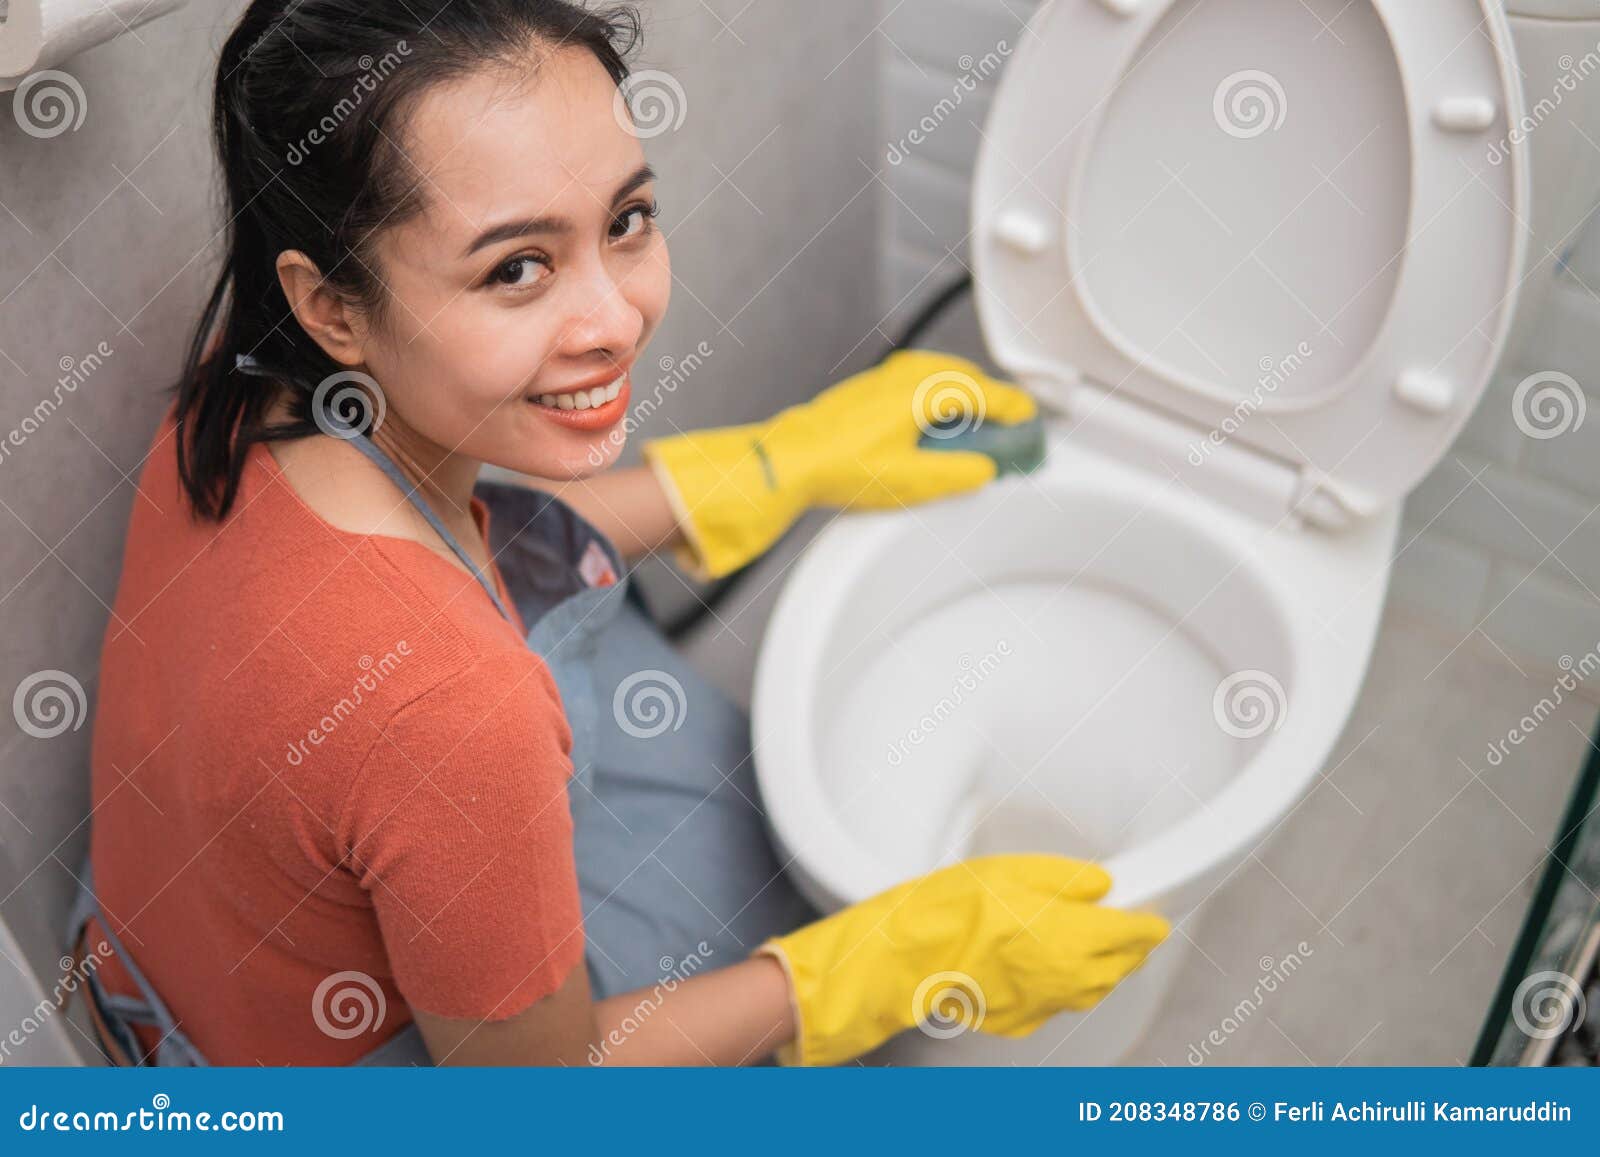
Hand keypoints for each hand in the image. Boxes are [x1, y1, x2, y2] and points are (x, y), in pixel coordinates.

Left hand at [643, 350, 1035, 578]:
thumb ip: (957, 475)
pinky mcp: (865, 390)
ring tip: (976, 418)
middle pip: (963, 374)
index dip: (1012, 407)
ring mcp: (881, 380)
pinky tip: (932, 415)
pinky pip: (916, 378)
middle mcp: (903, 377)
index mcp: (921, 393)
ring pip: (938, 372)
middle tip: (1008, 420)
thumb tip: (982, 469)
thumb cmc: (841, 469)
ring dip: (963, 389)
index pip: (982, 392)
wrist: (789, 462)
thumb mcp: (912, 481)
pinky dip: (938, 390)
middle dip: (990, 394)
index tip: (1027, 419)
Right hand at [755, 854, 1168, 1065]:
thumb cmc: (954, 910)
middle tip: (1119, 924)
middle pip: (1121, 967)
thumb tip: (1102, 885)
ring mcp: (1045, 1006)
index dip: (1150, 922)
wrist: (907, 957)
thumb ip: (1069, 878)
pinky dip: (1056, 984)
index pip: (1138, 935)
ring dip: (1096, 968)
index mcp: (1076, 939)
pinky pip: (1054, 1002)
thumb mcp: (1016, 871)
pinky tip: (1035, 962)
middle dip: (1127, 946)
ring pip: (1091, 990)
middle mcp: (1070, 980)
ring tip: (1080, 942)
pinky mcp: (1020, 1021)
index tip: (1155, 916)